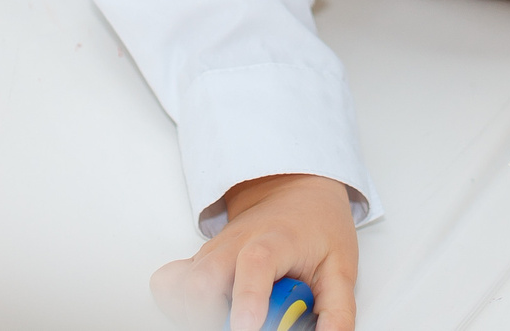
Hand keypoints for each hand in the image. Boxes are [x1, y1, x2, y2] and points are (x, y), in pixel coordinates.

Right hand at [150, 173, 357, 330]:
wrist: (293, 192)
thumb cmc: (316, 227)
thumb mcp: (340, 268)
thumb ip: (337, 312)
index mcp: (275, 241)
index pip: (254, 263)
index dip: (247, 298)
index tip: (246, 327)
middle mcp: (234, 245)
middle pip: (201, 281)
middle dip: (212, 316)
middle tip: (243, 324)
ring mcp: (211, 253)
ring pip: (181, 288)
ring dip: (198, 313)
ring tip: (229, 316)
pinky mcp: (197, 262)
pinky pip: (170, 285)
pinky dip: (179, 304)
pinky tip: (209, 310)